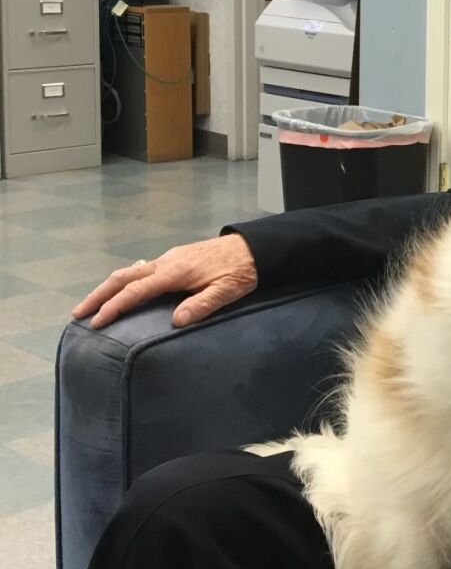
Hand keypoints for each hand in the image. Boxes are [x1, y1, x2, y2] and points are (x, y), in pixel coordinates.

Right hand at [71, 234, 258, 329]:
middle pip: (123, 277)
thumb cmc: (242, 271)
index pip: (137, 291)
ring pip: (130, 271)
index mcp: (176, 271)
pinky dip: (124, 282)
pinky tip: (121, 293)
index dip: (115, 306)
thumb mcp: (228, 291)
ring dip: (108, 288)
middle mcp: (167, 261)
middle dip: (99, 294)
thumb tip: (176, 321)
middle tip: (78, 313)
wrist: (253, 247)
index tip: (97, 322)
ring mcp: (169, 258)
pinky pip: (141, 270)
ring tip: (92, 305)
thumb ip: (202, 305)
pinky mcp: (175, 258)